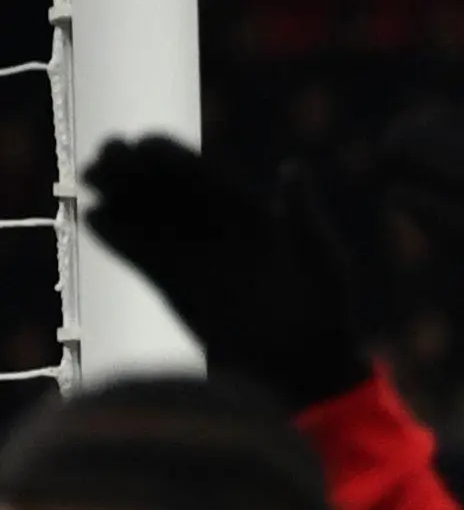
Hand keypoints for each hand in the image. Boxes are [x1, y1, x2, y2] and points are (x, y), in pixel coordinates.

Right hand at [79, 141, 368, 406]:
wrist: (305, 364)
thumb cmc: (326, 309)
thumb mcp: (322, 259)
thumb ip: (303, 216)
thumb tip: (293, 169)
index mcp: (246, 211)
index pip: (198, 172)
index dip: (169, 155)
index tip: (145, 145)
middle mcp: (212, 227)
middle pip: (161, 186)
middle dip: (131, 166)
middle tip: (106, 155)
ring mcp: (190, 254)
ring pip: (142, 213)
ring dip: (115, 192)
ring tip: (91, 178)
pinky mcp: (172, 283)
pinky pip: (137, 252)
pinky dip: (117, 235)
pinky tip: (97, 220)